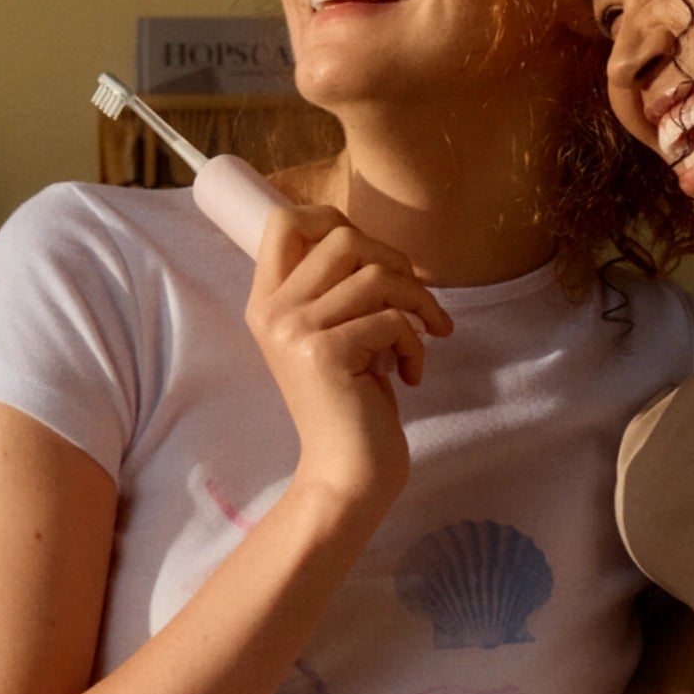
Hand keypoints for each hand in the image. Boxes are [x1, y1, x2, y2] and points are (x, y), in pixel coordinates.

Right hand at [245, 204, 451, 507]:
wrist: (347, 475)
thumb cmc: (352, 404)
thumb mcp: (336, 335)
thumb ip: (339, 290)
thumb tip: (378, 245)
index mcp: (267, 302)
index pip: (284, 222)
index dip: (334, 218)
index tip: (375, 255)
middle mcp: (272, 311)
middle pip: (343, 236)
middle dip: (396, 262)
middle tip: (415, 301)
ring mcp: (295, 331)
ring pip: (376, 275)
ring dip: (418, 303)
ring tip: (426, 335)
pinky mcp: (324, 354)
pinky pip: (391, 319)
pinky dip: (417, 344)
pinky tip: (411, 375)